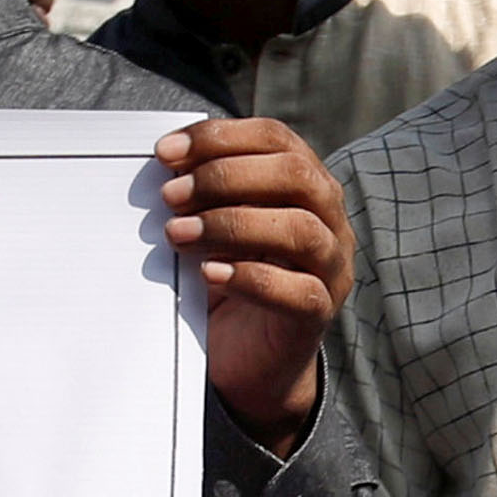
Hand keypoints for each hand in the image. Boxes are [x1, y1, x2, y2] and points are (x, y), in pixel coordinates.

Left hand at [159, 119, 352, 451]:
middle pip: (295, 175)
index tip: (164, 153)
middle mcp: (329, 219)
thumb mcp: (212, 224)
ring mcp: (331, 268)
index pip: (275, 138)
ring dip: (234, 225)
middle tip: (171, 196)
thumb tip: (165, 164)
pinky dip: (253, 279)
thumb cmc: (226, 278)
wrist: (247, 358)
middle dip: (226, 177)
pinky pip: (300, 292)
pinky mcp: (320, 315)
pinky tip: (210, 274)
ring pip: (302, 230)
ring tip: (180, 235)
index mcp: (305, 184)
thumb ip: (200, 192)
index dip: (220, 138)